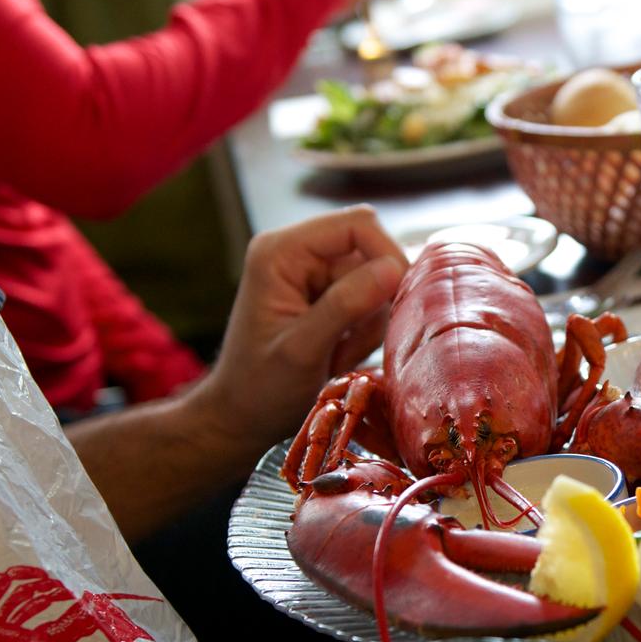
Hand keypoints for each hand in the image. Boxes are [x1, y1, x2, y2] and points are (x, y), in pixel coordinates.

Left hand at [188, 205, 404, 456]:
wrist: (241, 417)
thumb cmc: (259, 389)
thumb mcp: (303, 349)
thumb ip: (346, 305)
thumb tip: (394, 268)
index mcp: (281, 251)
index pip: (357, 224)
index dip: (387, 254)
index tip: (399, 298)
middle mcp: (297, 251)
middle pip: (371, 251)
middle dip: (375, 299)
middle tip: (355, 341)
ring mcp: (311, 273)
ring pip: (376, 280)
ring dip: (369, 322)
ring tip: (337, 355)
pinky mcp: (324, 294)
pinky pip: (369, 301)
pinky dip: (364, 332)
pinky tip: (338, 355)